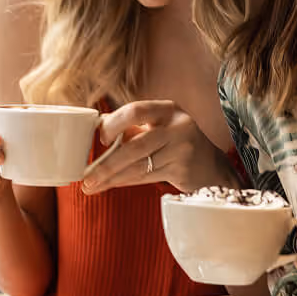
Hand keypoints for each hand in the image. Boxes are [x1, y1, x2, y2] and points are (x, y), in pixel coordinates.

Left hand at [82, 100, 233, 193]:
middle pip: (135, 146)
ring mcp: (182, 149)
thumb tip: (95, 126)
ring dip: (111, 178)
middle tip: (85, 176)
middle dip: (107, 164)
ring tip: (91, 186)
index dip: (113, 124)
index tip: (100, 139)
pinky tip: (109, 186)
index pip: (135, 111)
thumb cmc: (176, 142)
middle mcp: (178, 126)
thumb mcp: (159, 125)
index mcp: (167, 109)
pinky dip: (124, 182)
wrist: (211, 166)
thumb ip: (131, 125)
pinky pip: (146, 178)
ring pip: (138, 166)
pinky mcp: (183, 170)